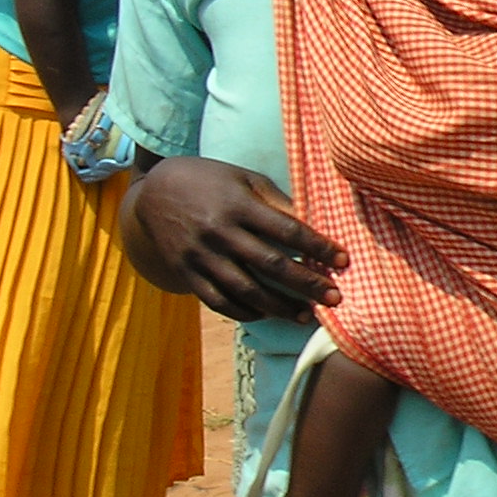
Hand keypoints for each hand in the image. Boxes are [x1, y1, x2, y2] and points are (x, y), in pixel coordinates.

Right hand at [120, 156, 345, 322]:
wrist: (153, 193)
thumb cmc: (212, 181)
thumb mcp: (245, 180)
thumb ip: (277, 201)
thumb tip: (315, 225)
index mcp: (239, 205)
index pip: (287, 230)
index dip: (318, 247)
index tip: (344, 261)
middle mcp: (219, 233)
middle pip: (270, 265)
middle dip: (306, 284)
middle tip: (334, 298)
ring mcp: (200, 256)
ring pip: (245, 290)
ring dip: (279, 307)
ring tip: (306, 316)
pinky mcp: (186, 273)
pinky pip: (217, 301)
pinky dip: (243, 312)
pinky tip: (266, 314)